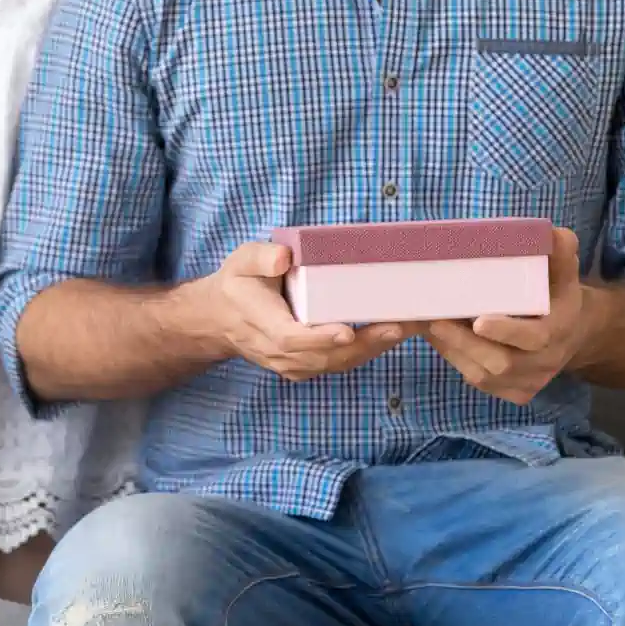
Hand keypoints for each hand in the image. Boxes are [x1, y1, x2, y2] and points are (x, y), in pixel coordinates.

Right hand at [210, 242, 416, 381]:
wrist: (220, 319)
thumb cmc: (237, 284)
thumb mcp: (241, 261)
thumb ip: (261, 258)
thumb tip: (284, 258)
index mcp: (263, 324)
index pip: (292, 338)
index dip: (320, 337)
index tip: (348, 330)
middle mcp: (278, 351)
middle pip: (324, 356)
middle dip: (364, 344)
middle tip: (399, 326)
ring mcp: (291, 364)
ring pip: (334, 364)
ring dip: (371, 350)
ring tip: (404, 329)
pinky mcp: (303, 367)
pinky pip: (335, 365)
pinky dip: (363, 354)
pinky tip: (388, 338)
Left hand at [424, 228, 605, 404]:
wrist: (572, 333)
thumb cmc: (558, 294)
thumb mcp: (564, 270)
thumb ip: (560, 251)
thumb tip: (551, 233)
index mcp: (559, 330)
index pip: (534, 338)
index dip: (506, 332)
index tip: (478, 321)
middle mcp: (545, 362)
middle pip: (501, 363)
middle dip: (464, 342)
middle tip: (436, 319)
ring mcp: (529, 382)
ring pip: (483, 375)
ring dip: (454, 350)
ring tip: (431, 325)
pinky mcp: (513, 392)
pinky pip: (479, 382)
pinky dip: (456, 359)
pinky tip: (441, 339)